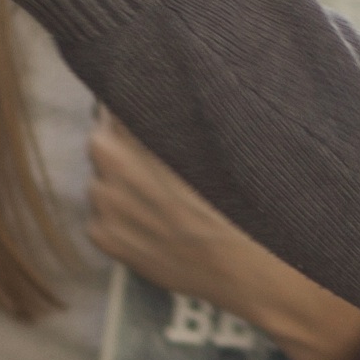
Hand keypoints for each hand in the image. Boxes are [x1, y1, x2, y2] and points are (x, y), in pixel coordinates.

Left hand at [86, 113, 359, 359]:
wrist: (257, 266)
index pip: (119, 95)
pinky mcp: (102, 235)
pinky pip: (103, 216)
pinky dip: (125, 219)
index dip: (139, 104)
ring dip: (125, 184)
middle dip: (128, 145)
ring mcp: (102, 198)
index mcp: (141, 119)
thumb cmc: (252, 196)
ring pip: (103, 179)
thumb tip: (168, 93)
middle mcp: (109, 155)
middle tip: (167, 162)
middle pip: (105, 137)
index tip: (156, 114)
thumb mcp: (222, 134)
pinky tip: (162, 226)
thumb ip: (184, 110)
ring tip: (170, 201)